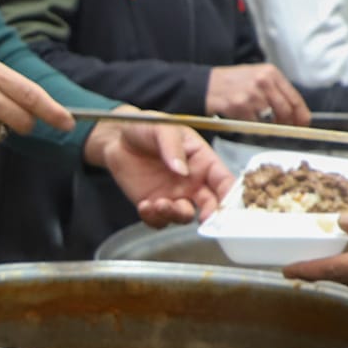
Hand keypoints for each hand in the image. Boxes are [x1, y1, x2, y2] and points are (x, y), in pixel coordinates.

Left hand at [83, 115, 231, 224]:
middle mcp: (193, 182)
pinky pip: (160, 220)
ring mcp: (175, 195)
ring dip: (176, 214)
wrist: (117, 138)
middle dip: (211, 214)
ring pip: (185, 216)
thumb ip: (173, 147)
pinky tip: (144, 206)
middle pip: (211, 205)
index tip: (228, 206)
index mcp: (203, 161)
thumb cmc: (146, 127)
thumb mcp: (163, 128)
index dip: (230, 194)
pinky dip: (154, 218)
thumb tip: (182, 170)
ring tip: (160, 203)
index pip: (223, 180)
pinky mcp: (155, 205)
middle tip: (204, 218)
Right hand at [204, 64, 307, 124]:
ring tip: (259, 122)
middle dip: (286, 124)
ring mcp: (252, 94)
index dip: (301, 115)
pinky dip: (253, 127)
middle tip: (283, 129)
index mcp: (271, 73)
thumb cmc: (231, 83)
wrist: (205, 85)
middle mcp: (263, 81)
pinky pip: (255, 124)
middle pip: (286, 110)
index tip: (302, 124)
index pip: (295, 98)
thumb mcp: (256, 77)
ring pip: (271, 119)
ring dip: (268, 127)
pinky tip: (246, 121)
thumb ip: (275, 90)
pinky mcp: (240, 106)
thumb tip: (294, 111)